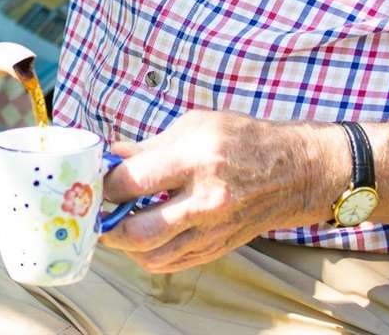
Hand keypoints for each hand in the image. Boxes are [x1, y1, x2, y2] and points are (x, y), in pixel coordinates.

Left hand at [99, 111, 344, 273]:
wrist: (293, 172)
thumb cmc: (240, 139)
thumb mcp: (193, 125)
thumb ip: (147, 146)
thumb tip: (109, 156)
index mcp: (196, 160)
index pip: (132, 182)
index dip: (104, 183)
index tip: (96, 178)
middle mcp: (205, 200)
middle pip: (137, 230)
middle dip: (107, 224)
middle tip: (97, 211)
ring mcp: (212, 230)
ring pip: (151, 255)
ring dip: (124, 244)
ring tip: (116, 225)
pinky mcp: (217, 248)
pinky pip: (171, 263)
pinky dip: (148, 254)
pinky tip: (141, 236)